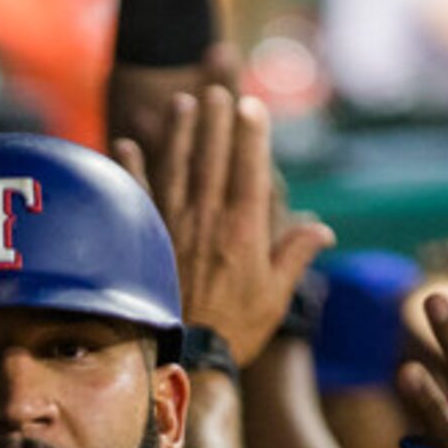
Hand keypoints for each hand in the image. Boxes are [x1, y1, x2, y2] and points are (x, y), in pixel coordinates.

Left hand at [115, 86, 332, 365]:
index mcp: (243, 230)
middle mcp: (207, 220)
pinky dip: (130, 169)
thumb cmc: (235, 330)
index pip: (249, 169)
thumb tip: (322, 229)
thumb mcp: (275, 296)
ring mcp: (172, 227)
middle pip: (211, 159)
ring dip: (178, 134)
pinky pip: (136, 196)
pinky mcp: (146, 241)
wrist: (183, 356)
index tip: (252, 106)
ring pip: (175, 168)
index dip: (251, 135)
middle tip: (217, 91)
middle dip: (215, 121)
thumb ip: (295, 255)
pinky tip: (125, 143)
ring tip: (181, 104)